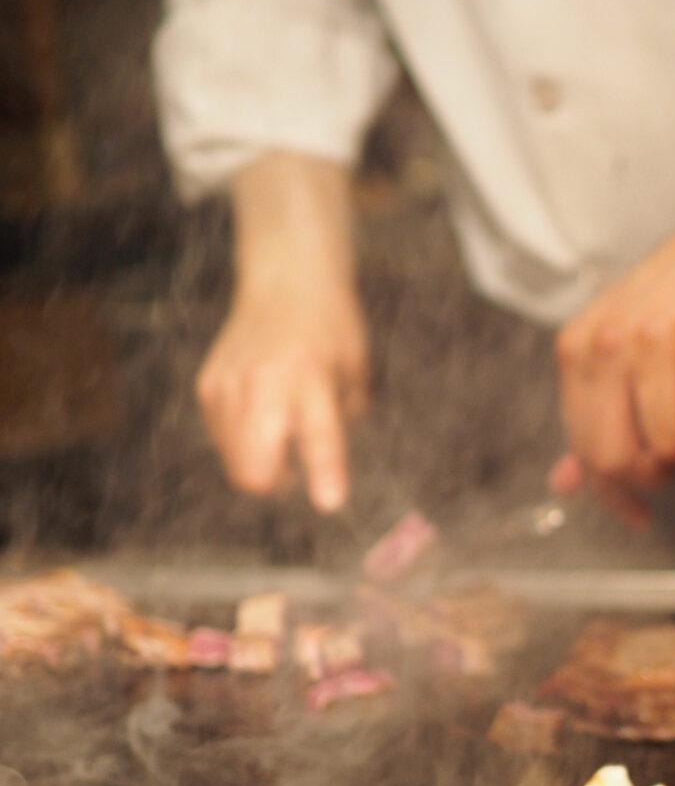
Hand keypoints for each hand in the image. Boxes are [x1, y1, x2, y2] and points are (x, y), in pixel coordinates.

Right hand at [196, 280, 367, 510]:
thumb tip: (323, 471)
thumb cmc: (332, 330)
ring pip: (236, 464)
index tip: (330, 503)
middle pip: (255, 470)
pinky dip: (242, 440)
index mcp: (312, 378)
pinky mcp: (208, 387)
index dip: (325, 473)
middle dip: (277, 485)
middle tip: (296, 467)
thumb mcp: (355, 371)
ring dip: (260, 462)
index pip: (319, 435)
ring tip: (281, 425)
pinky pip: (223, 441)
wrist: (286, 281)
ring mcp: (228, 386)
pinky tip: (261, 407)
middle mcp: (265, 382)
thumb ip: (344, 421)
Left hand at [550, 228, 674, 510]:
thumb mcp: (622, 350)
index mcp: (578, 351)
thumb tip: (567, 482)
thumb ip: (595, 416)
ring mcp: (654, 333)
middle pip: (624, 457)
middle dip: (663, 469)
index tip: (640, 515)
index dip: (616, 494)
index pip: (586, 450)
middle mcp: (608, 341)